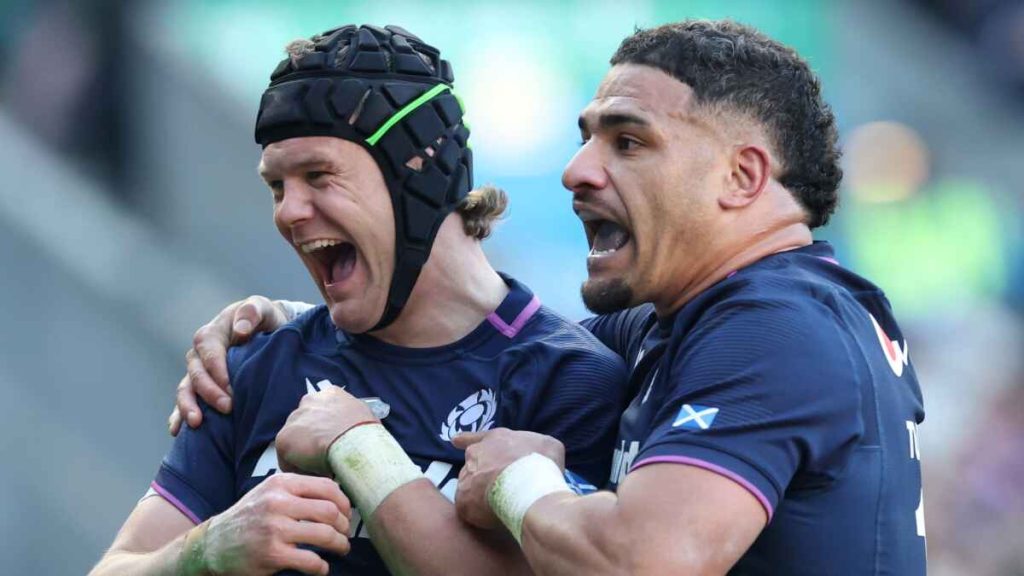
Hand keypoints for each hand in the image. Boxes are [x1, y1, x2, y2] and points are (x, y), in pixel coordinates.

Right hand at [169, 296, 289, 435]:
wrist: (268, 332)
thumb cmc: (266, 319)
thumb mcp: (263, 309)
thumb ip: (252, 312)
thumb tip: (240, 329)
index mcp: (213, 333)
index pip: (208, 350)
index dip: (216, 369)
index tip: (231, 387)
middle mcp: (200, 354)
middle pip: (196, 374)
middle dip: (208, 392)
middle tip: (227, 408)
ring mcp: (198, 372)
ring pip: (186, 390)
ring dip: (188, 406)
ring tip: (196, 423)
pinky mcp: (201, 387)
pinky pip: (186, 401)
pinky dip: (179, 415)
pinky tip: (176, 431)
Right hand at [200, 472, 350, 574]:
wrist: (213, 545)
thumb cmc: (247, 518)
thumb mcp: (268, 493)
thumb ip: (297, 490)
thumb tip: (336, 495)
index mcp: (281, 484)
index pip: (327, 487)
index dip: (344, 503)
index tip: (347, 514)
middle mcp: (278, 503)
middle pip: (330, 511)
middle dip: (344, 526)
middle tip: (345, 534)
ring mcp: (275, 529)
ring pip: (325, 535)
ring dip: (340, 545)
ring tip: (341, 549)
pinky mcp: (273, 554)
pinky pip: (312, 561)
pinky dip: (323, 567)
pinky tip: (321, 567)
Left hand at [276, 387, 376, 476]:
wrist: (355, 446)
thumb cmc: (367, 435)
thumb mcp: (368, 418)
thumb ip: (356, 421)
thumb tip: (358, 435)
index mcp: (331, 394)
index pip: (324, 411)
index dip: (328, 429)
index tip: (334, 443)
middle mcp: (310, 401)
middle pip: (307, 424)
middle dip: (314, 439)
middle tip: (327, 457)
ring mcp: (295, 419)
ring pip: (297, 442)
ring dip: (305, 455)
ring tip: (321, 470)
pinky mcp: (283, 439)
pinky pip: (288, 460)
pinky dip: (300, 470)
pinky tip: (314, 477)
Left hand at [452, 428, 564, 529]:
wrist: (529, 486)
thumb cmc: (541, 463)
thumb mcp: (549, 445)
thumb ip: (537, 449)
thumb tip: (538, 457)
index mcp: (496, 439)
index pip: (477, 438)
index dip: (466, 439)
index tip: (454, 440)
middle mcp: (476, 454)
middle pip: (473, 463)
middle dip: (480, 472)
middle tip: (496, 486)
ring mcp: (467, 476)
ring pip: (469, 485)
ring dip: (479, 493)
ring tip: (497, 505)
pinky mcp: (463, 500)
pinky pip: (468, 507)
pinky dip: (478, 512)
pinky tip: (492, 518)